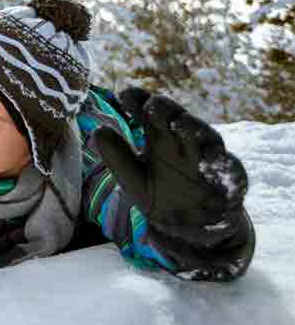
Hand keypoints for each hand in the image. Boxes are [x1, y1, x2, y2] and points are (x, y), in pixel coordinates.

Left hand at [91, 87, 248, 248]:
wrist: (191, 226)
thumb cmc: (161, 193)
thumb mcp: (134, 178)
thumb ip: (117, 157)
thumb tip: (97, 130)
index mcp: (158, 136)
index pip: (147, 109)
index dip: (137, 100)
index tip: (124, 98)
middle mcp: (182, 140)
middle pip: (174, 115)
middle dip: (164, 109)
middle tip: (152, 107)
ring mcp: (205, 154)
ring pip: (202, 133)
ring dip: (192, 128)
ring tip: (180, 126)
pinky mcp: (227, 173)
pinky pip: (226, 163)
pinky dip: (219, 159)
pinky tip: (209, 158)